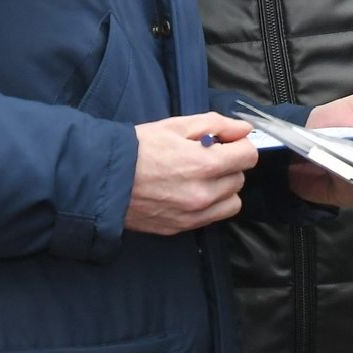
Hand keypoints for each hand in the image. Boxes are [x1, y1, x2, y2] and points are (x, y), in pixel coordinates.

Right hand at [125, 113, 257, 233]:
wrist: (104, 179)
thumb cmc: (138, 148)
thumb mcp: (176, 125)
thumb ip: (216, 125)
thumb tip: (244, 130)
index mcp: (205, 164)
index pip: (249, 156)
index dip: (240, 145)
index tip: (228, 142)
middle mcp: (203, 194)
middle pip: (240, 179)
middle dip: (229, 165)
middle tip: (207, 157)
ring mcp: (193, 215)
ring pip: (232, 202)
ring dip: (223, 188)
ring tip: (201, 177)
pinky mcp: (182, 228)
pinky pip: (213, 217)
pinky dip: (210, 205)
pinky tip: (190, 192)